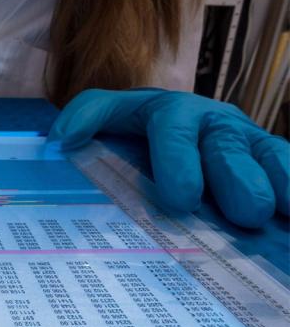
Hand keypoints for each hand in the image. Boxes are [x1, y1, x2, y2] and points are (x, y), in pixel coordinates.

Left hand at [48, 88, 289, 227]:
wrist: (178, 127)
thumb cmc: (139, 132)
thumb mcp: (113, 118)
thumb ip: (89, 118)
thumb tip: (59, 139)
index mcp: (168, 113)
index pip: (170, 126)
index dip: (179, 158)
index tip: (181, 199)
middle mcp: (213, 123)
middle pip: (226, 146)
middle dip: (235, 177)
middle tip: (242, 213)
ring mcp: (248, 141)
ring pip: (270, 154)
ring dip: (277, 181)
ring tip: (276, 212)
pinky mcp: (272, 160)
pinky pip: (288, 167)